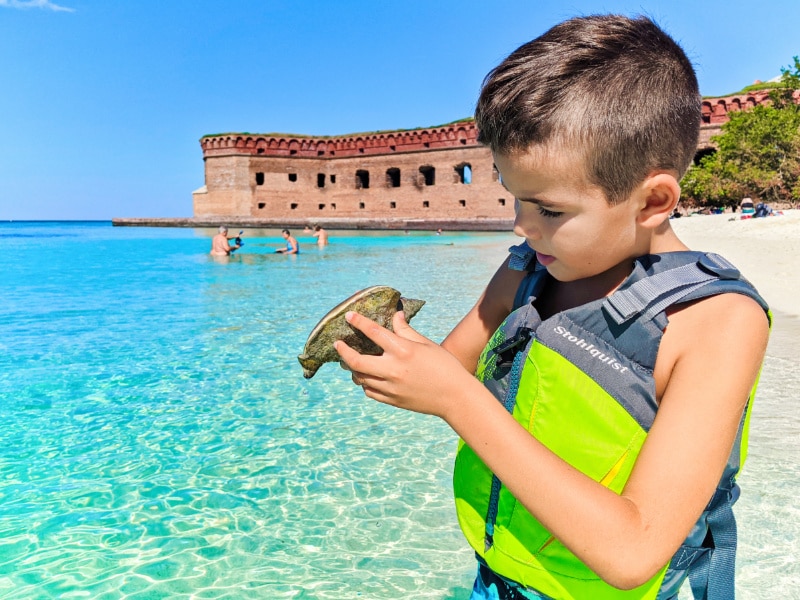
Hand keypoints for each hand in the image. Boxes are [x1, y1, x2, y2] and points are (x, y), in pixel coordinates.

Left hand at [334, 310, 473, 417]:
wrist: (455, 397)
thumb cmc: (445, 366)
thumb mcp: (426, 344)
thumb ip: (406, 330)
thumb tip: (395, 316)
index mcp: (403, 351)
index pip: (374, 332)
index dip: (358, 322)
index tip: (349, 316)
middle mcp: (393, 369)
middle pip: (356, 361)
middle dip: (343, 352)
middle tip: (338, 344)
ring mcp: (391, 387)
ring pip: (360, 378)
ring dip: (353, 368)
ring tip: (352, 361)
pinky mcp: (392, 400)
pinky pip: (369, 391)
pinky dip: (365, 383)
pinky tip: (368, 377)